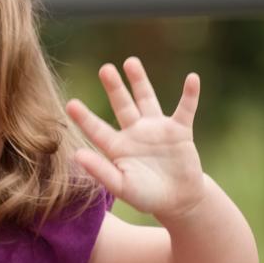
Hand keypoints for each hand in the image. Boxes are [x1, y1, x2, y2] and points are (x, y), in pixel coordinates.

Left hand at [65, 57, 206, 220]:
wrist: (179, 200)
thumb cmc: (147, 196)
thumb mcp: (122, 186)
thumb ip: (101, 171)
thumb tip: (76, 155)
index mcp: (117, 147)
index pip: (97, 129)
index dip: (84, 118)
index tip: (71, 104)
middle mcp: (135, 133)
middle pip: (122, 105)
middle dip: (114, 87)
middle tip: (105, 69)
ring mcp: (157, 129)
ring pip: (147, 99)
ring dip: (140, 81)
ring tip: (130, 62)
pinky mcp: (180, 131)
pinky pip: (185, 109)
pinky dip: (190, 95)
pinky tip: (192, 78)